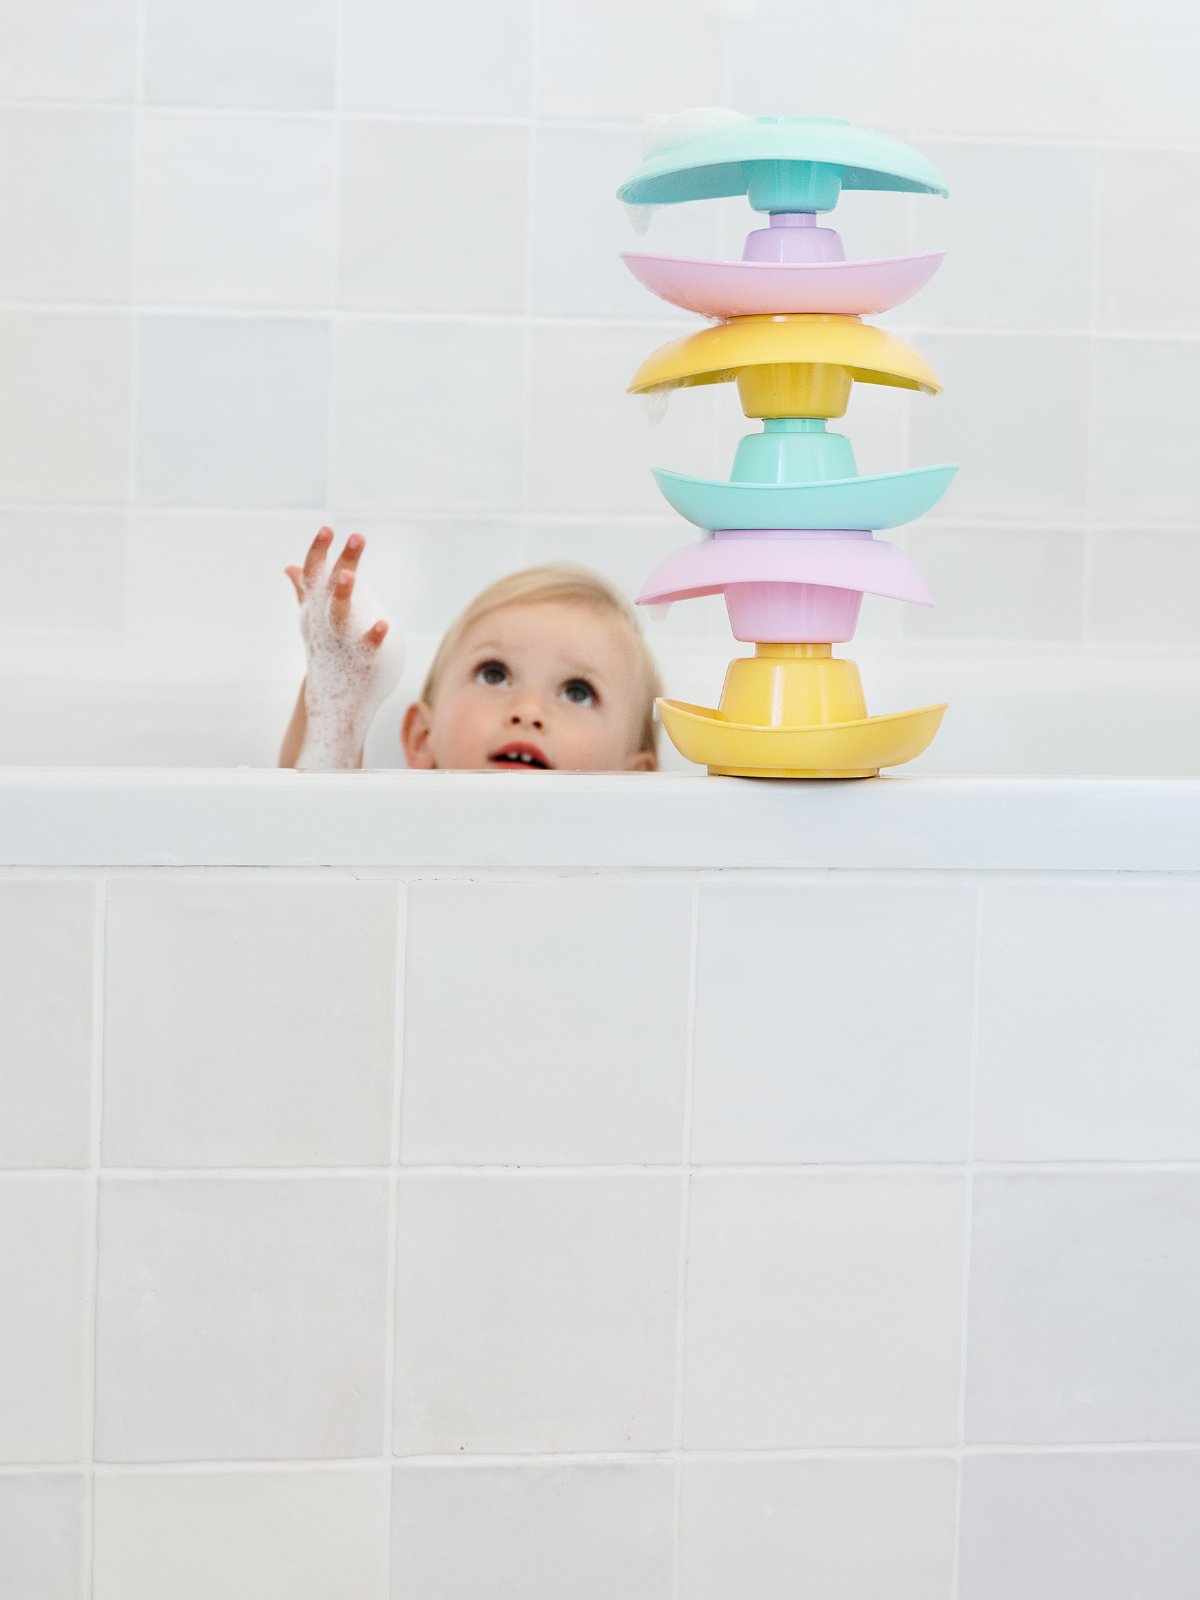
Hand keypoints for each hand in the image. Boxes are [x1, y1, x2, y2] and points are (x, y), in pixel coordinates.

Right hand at [283, 527, 403, 769]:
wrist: (333, 707)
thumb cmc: (327, 658)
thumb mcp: (312, 624)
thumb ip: (305, 593)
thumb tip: (291, 567)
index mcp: (314, 612)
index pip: (312, 576)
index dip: (318, 551)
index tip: (327, 528)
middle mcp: (322, 626)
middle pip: (328, 589)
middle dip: (340, 562)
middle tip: (356, 536)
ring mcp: (338, 646)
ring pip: (338, 618)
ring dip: (342, 596)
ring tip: (349, 574)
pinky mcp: (359, 665)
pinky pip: (365, 650)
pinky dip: (372, 638)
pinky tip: (384, 625)